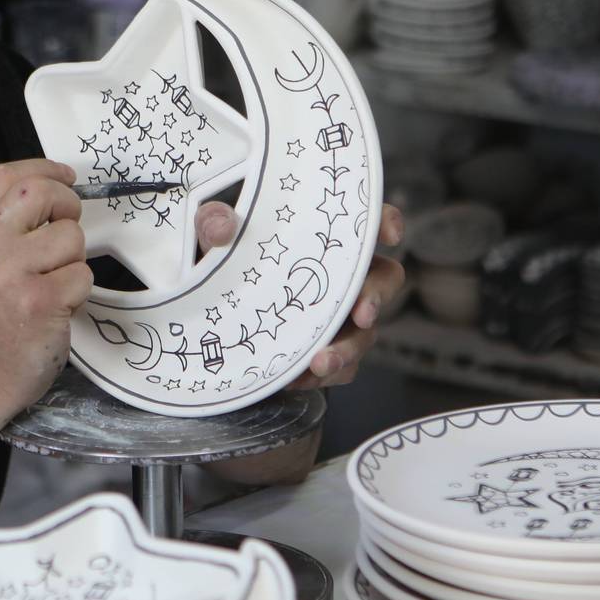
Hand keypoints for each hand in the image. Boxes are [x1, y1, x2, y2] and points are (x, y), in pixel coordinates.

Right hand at [0, 160, 92, 423]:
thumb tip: (49, 194)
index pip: (3, 176)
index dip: (42, 168)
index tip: (64, 176)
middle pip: (41, 193)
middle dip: (67, 205)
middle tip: (68, 226)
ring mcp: (11, 274)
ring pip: (71, 237)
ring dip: (73, 261)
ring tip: (51, 284)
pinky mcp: (41, 300)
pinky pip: (82, 275)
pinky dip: (77, 292)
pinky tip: (56, 308)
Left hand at [194, 202, 405, 388]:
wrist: (210, 309)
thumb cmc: (224, 257)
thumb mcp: (213, 235)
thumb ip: (214, 223)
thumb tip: (223, 226)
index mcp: (323, 235)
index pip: (367, 221)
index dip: (386, 222)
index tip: (389, 234)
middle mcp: (343, 275)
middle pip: (384, 279)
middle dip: (378, 296)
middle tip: (362, 313)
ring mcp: (340, 315)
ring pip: (366, 332)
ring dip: (348, 349)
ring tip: (320, 362)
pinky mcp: (329, 349)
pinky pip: (342, 367)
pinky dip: (323, 375)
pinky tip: (296, 379)